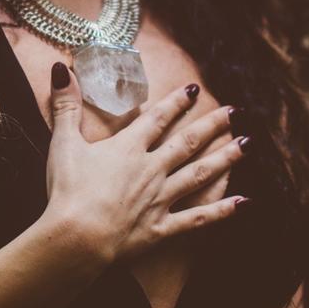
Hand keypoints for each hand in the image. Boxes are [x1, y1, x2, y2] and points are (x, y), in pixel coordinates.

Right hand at [45, 66, 251, 266]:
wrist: (77, 237)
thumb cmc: (67, 190)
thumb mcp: (63, 143)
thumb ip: (65, 106)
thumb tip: (61, 70)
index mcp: (128, 148)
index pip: (158, 119)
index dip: (177, 102)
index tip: (195, 89)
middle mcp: (151, 169)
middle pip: (188, 142)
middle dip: (212, 125)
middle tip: (234, 112)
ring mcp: (160, 199)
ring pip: (199, 174)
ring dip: (225, 159)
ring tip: (247, 145)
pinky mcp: (162, 228)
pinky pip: (197, 218)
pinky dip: (221, 211)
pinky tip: (242, 203)